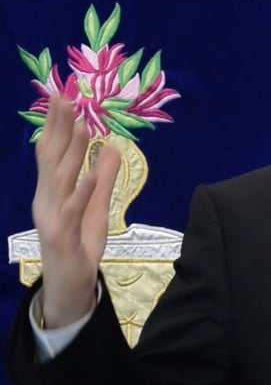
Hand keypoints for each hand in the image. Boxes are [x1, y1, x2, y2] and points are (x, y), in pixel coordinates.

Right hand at [32, 95, 120, 328]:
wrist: (69, 288)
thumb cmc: (80, 245)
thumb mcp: (97, 207)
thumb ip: (103, 179)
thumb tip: (111, 146)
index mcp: (51, 192)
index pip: (50, 152)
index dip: (54, 125)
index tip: (62, 96)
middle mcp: (46, 200)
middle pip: (51, 158)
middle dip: (57, 127)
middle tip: (65, 97)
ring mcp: (52, 217)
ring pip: (60, 178)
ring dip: (71, 151)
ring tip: (81, 124)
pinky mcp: (63, 236)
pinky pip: (74, 210)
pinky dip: (82, 191)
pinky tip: (90, 173)